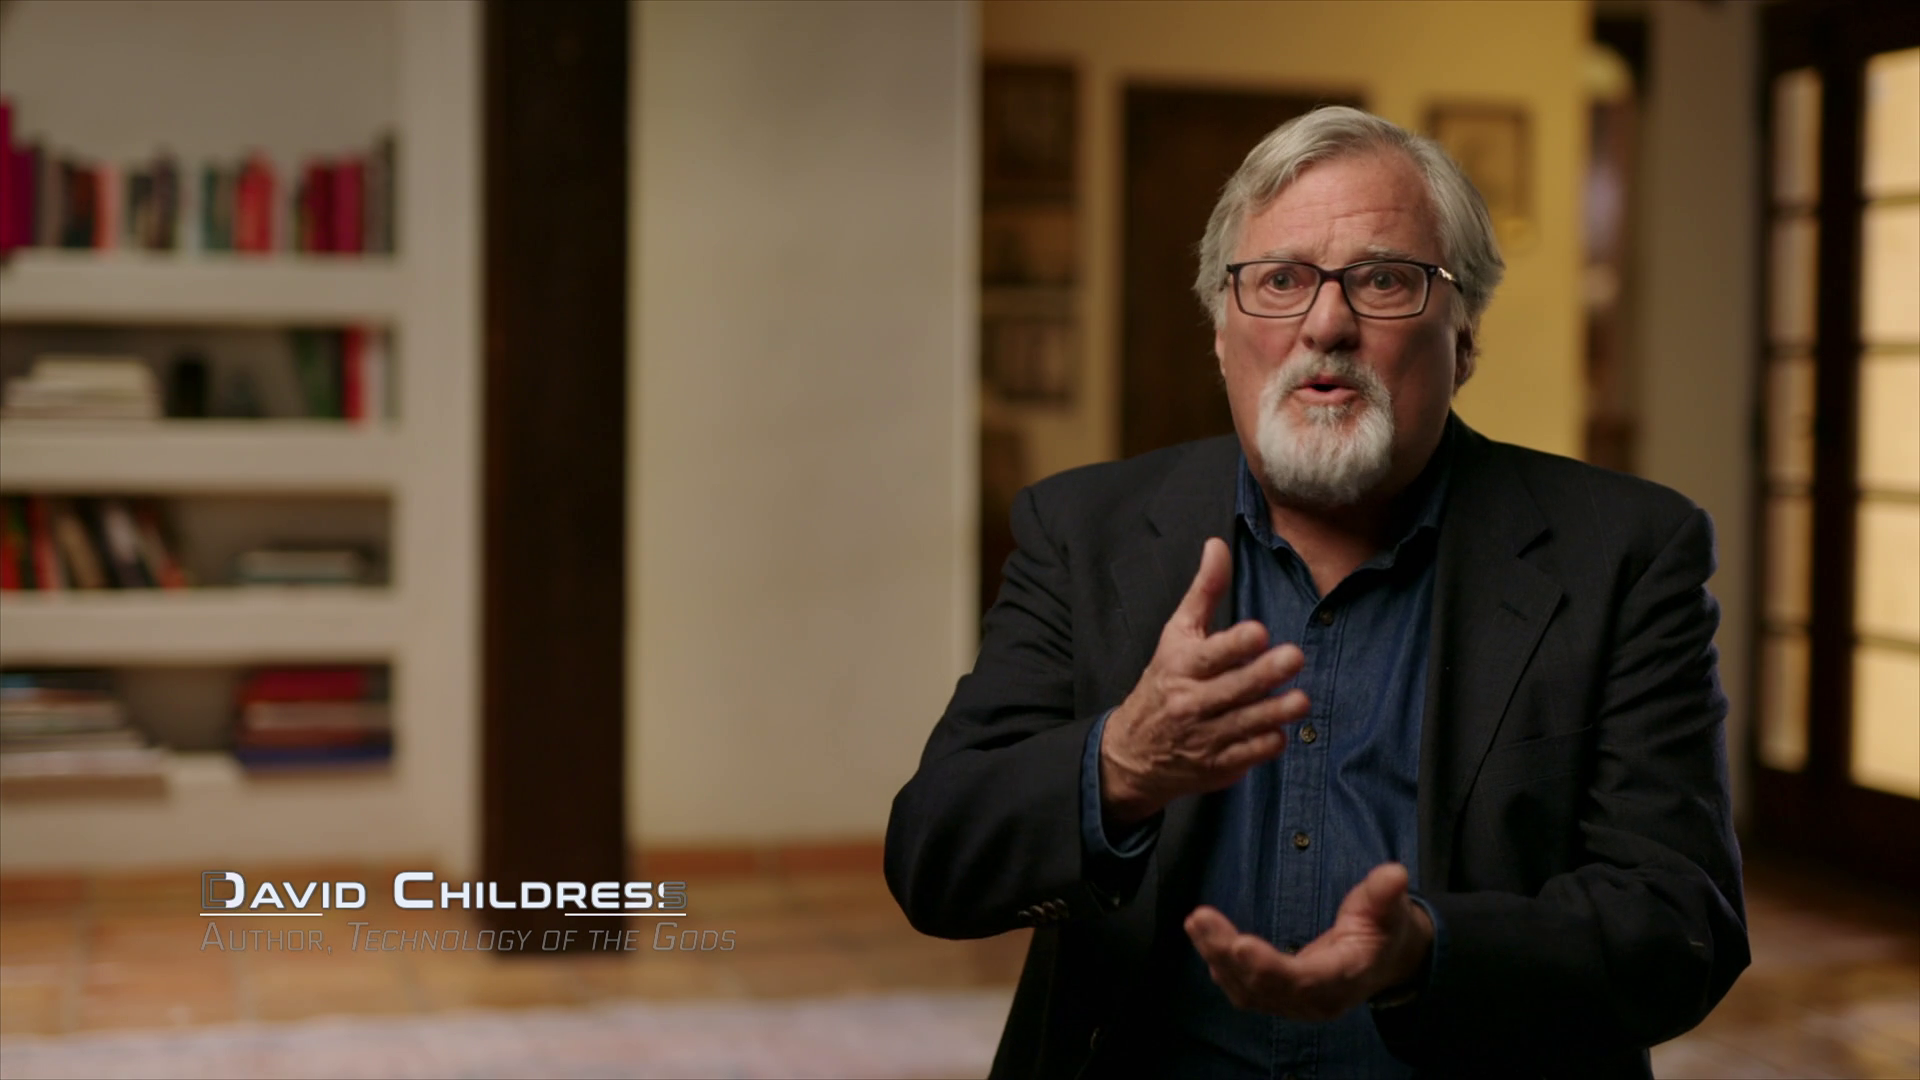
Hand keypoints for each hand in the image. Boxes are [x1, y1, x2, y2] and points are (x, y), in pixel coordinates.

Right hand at [1100, 537, 1308, 823]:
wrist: (1133, 751)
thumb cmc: (1163, 682)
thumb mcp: (1176, 634)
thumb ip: (1203, 591)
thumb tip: (1218, 545)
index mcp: (1181, 666)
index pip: (1210, 654)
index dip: (1234, 644)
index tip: (1258, 632)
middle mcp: (1192, 702)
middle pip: (1233, 688)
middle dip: (1264, 674)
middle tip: (1294, 657)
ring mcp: (1205, 737)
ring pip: (1246, 724)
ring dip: (1276, 712)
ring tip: (1300, 700)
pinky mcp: (1219, 765)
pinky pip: (1250, 754)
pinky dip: (1267, 742)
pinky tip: (1282, 730)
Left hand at [1184, 863, 1433, 1021]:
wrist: (1384, 958)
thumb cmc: (1384, 929)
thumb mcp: (1390, 908)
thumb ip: (1385, 893)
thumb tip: (1394, 874)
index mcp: (1344, 978)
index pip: (1303, 980)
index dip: (1270, 967)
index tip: (1241, 943)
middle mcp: (1316, 1000)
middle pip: (1264, 987)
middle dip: (1228, 954)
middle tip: (1201, 919)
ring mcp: (1295, 1003)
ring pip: (1247, 990)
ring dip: (1217, 958)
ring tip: (1196, 923)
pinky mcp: (1279, 998)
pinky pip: (1244, 990)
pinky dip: (1221, 967)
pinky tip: (1205, 940)